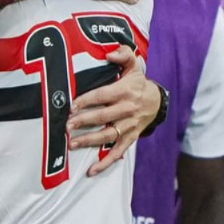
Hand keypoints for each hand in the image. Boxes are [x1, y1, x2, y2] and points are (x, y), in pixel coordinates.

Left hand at [66, 47, 159, 175]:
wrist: (157, 101)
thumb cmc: (137, 83)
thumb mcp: (133, 65)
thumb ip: (123, 54)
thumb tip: (109, 53)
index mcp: (125, 91)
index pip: (102, 96)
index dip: (86, 101)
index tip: (71, 106)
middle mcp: (127, 109)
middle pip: (103, 116)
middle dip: (83, 122)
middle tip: (67, 127)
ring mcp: (129, 126)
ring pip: (108, 135)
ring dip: (89, 141)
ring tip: (72, 144)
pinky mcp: (130, 138)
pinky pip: (118, 152)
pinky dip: (105, 162)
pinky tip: (92, 170)